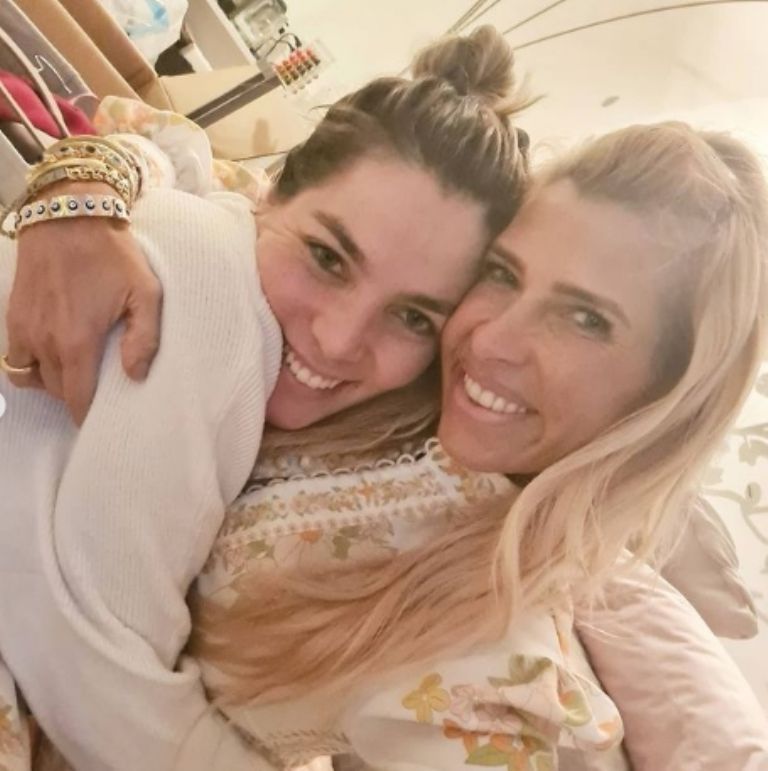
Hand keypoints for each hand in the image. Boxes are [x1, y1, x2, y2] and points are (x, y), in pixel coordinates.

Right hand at [5, 183, 161, 423]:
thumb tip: (136, 376)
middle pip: (56, 392)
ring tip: (79, 376)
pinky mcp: (14, 315)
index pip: (78, 399)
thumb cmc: (113, 255)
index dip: (89, 416)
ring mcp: (24, 329)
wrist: (68, 216)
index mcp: (76, 341)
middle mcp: (44, 341)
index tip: (105, 424)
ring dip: (55, 384)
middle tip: (100, 395)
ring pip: (34, 378)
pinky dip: (32, 366)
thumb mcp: (145, 293)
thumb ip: (144, 338)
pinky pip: (16, 358)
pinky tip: (55, 357)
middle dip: (77, 399)